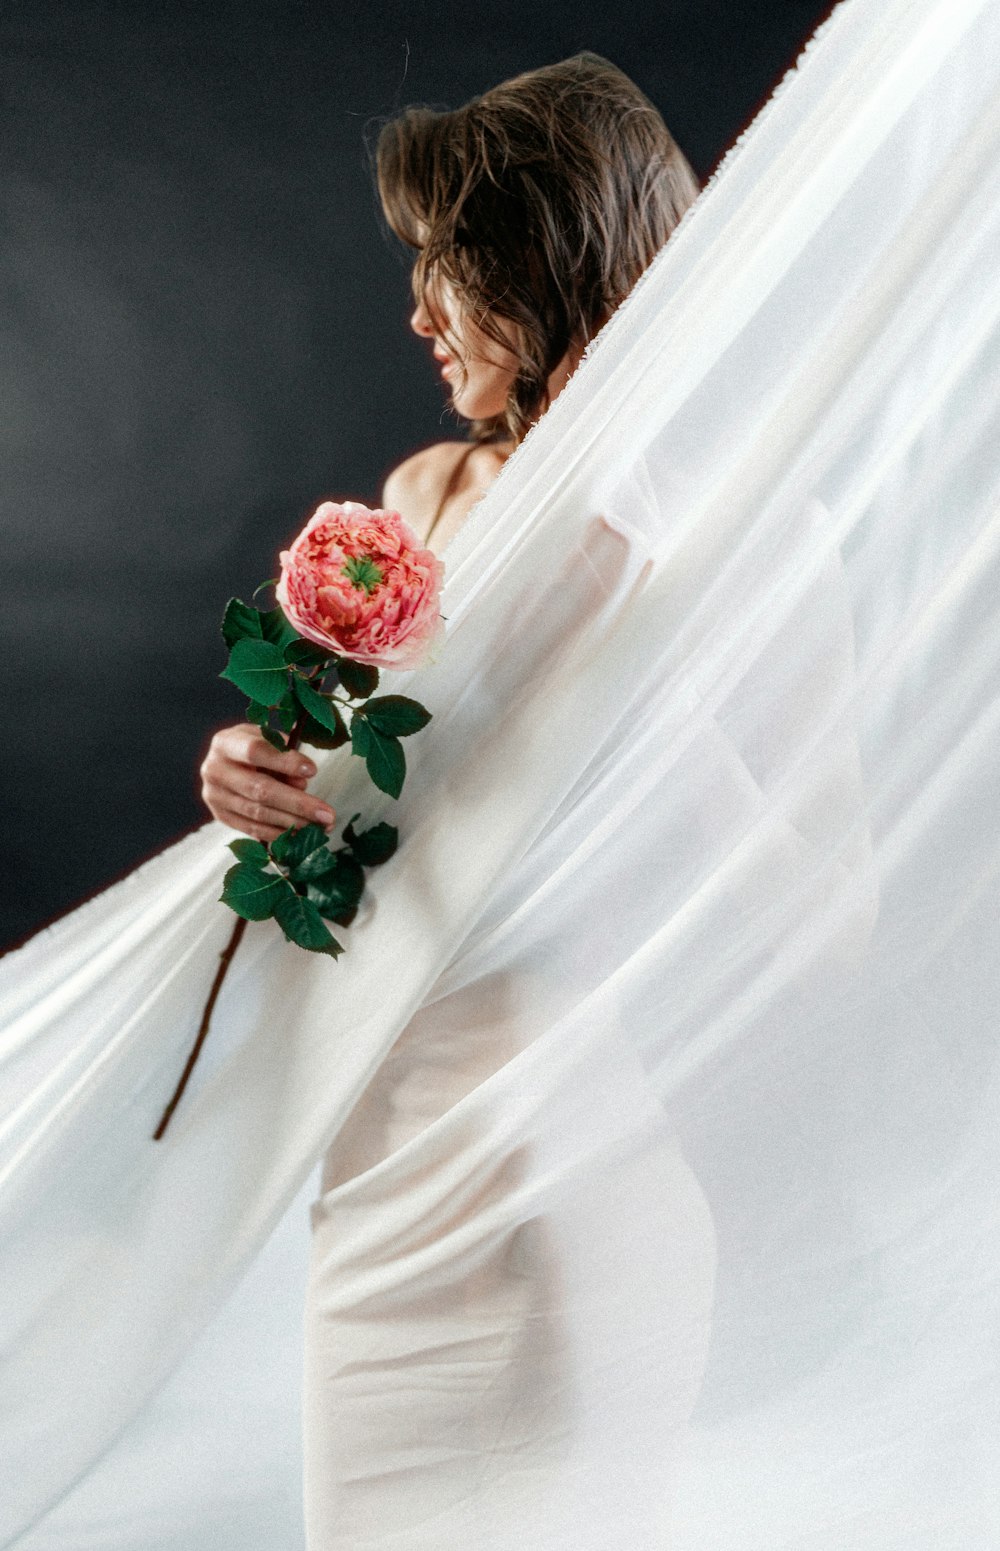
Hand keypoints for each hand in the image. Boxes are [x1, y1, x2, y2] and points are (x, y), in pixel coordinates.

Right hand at [199, 723, 335, 842]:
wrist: (225, 764)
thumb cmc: (254, 747)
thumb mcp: (268, 739)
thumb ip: (284, 754)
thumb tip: (301, 783)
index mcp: (225, 743)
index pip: (255, 751)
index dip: (285, 762)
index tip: (313, 770)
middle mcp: (215, 770)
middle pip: (259, 789)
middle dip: (297, 803)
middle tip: (326, 813)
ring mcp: (215, 797)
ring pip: (258, 814)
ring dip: (293, 823)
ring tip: (321, 826)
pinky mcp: (221, 816)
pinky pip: (253, 830)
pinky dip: (279, 834)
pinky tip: (302, 834)